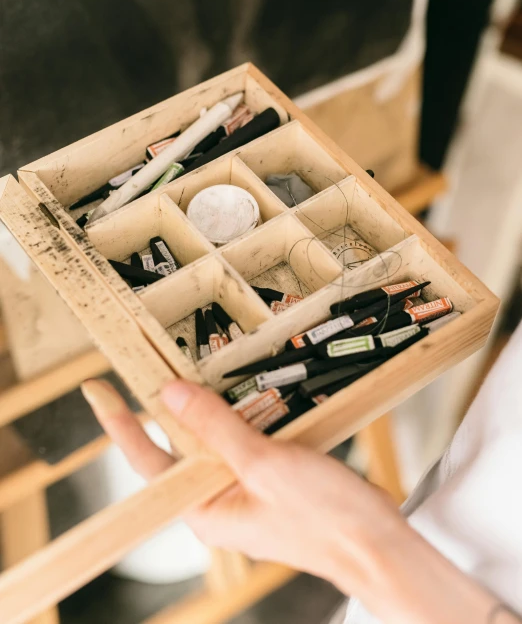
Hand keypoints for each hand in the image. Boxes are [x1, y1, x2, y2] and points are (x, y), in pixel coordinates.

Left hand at [81, 378, 401, 597]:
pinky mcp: (270, 480)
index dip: (122, 425)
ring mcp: (245, 491)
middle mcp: (219, 502)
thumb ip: (216, 427)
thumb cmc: (325, 518)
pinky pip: (245, 441)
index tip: (99, 392)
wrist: (378, 544)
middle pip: (182, 446)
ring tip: (200, 368)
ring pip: (216, 439)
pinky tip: (252, 390)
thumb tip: (172, 394)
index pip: (150, 461)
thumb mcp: (263, 464)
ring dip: (212, 406)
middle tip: (156, 361)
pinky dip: (244, 414)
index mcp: (205, 510)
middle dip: (172, 404)